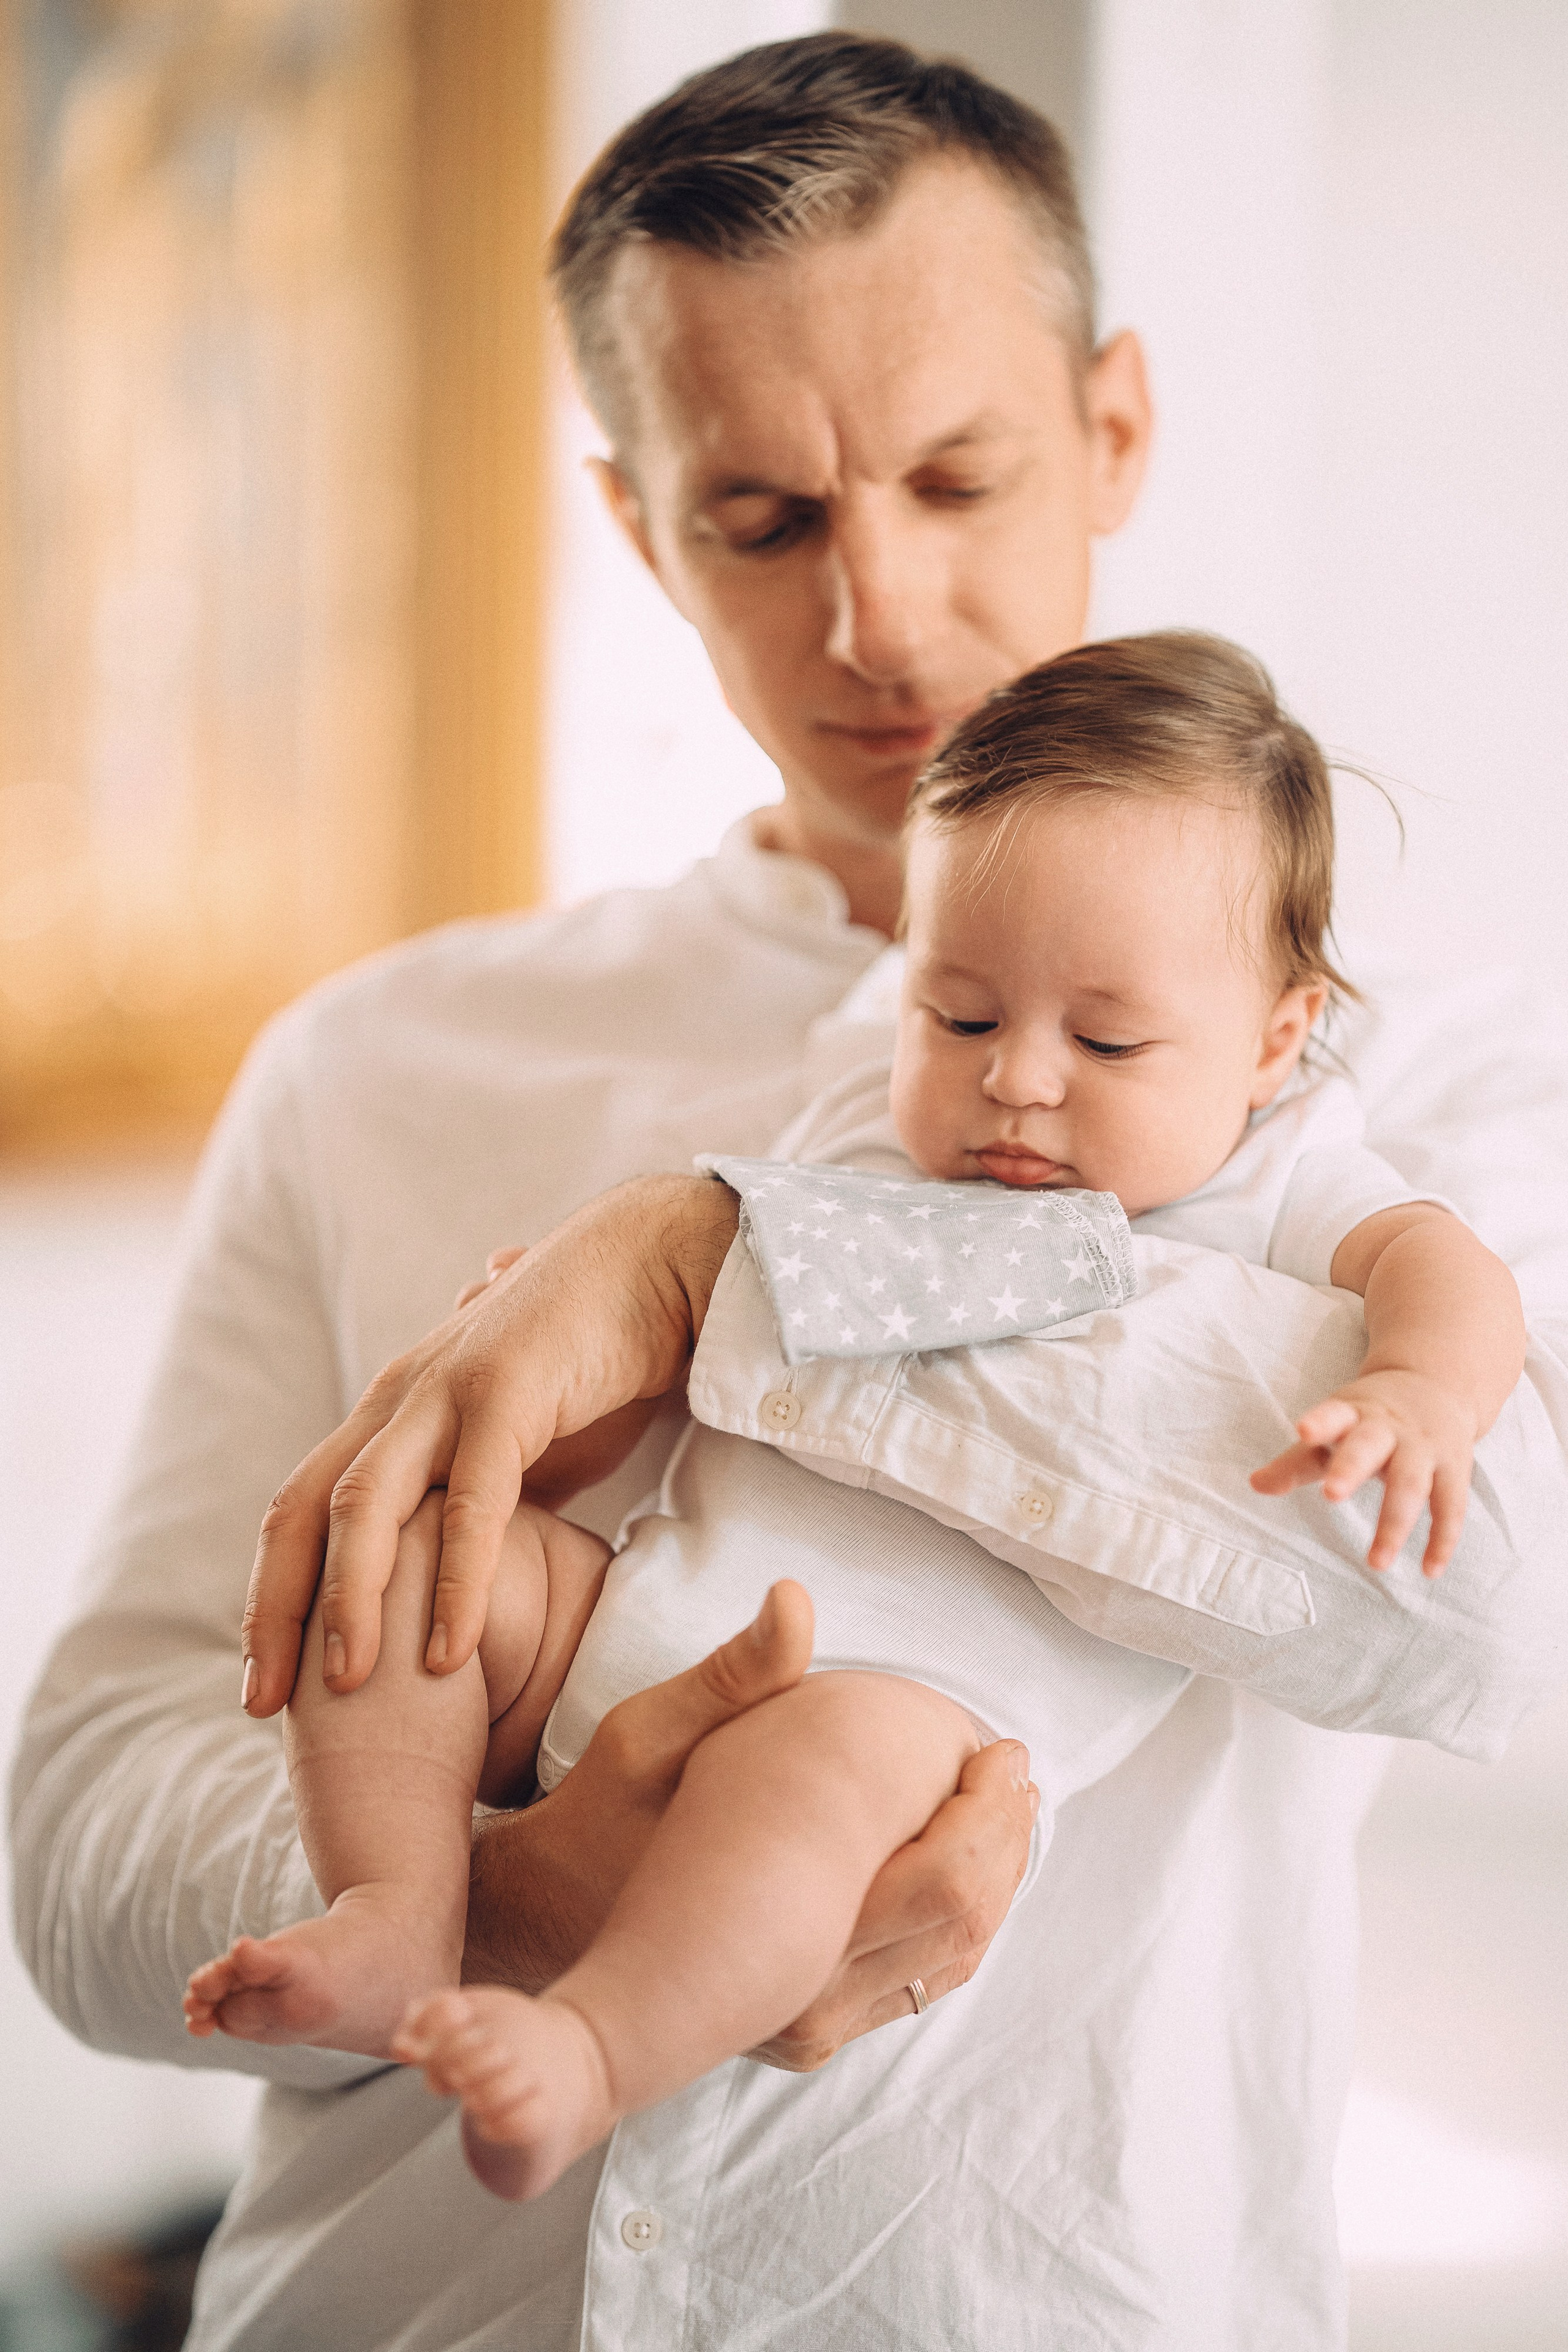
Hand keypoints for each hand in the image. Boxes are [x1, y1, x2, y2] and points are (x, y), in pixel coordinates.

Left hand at [241, 1174, 739, 1716]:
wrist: (654, 1265)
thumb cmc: (589, 1359)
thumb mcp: (512, 1441)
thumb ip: (473, 1489)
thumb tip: (455, 1549)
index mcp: (394, 1412)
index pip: (302, 1510)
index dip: (274, 1596)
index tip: (267, 1682)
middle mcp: (401, 1399)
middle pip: (304, 1512)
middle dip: (278, 1612)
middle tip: (269, 1706)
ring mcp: (449, 1393)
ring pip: (366, 1506)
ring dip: (350, 1601)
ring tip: (350, 1684)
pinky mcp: (508, 1396)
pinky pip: (471, 1504)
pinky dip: (454, 1582)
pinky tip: (449, 1650)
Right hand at [459, 1587, 1040, 2059]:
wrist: (543, 1921)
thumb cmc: (598, 1816)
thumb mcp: (649, 1734)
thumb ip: (733, 1677)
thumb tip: (793, 1601)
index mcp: (783, 1915)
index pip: (943, 1882)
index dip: (993, 1814)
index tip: (1005, 1752)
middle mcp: (806, 1989)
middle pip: (961, 1929)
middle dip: (1007, 1846)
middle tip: (1018, 1776)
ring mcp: (807, 2022)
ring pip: (944, 1967)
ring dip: (991, 1889)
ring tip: (1005, 1814)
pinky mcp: (802, 2031)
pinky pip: (908, 1988)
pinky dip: (951, 1931)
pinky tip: (958, 1872)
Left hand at [1250, 1368, 1477, 1574]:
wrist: (1436, 1383)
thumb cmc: (1369, 1417)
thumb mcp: (1334, 1427)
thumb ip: (1296, 1460)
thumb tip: (1255, 1485)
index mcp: (1355, 1413)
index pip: (1335, 1414)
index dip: (1321, 1422)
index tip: (1303, 1431)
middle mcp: (1391, 1428)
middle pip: (1371, 1446)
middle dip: (1352, 1468)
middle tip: (1331, 1494)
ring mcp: (1425, 1447)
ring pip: (1411, 1484)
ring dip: (1394, 1524)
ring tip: (1375, 1563)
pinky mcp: (1454, 1469)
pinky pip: (1450, 1507)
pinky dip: (1442, 1540)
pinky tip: (1428, 1571)